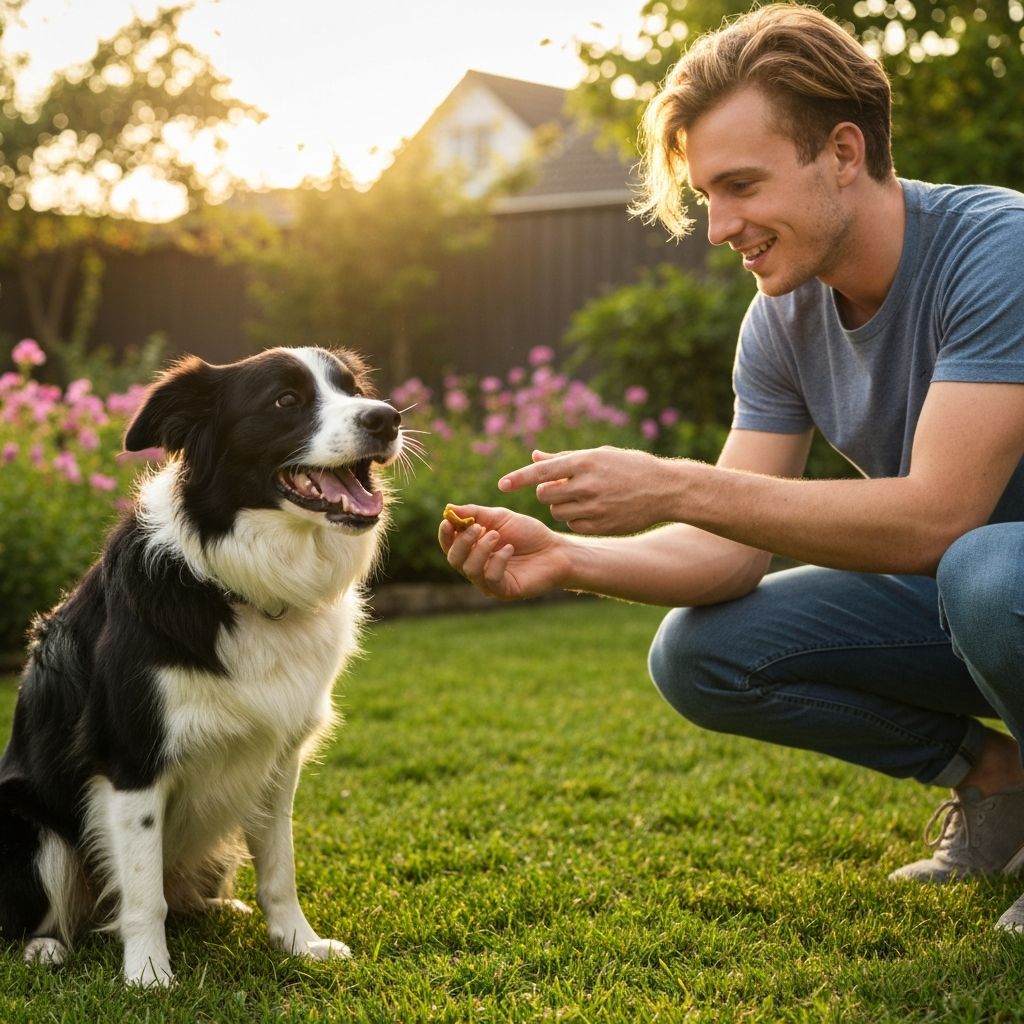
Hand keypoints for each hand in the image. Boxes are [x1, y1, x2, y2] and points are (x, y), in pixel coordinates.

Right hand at [438, 505, 570, 600]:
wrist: (556, 550)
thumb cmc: (528, 534)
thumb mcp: (500, 518)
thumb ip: (475, 513)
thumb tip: (449, 508)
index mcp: (473, 549)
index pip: (449, 545)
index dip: (445, 534)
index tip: (448, 520)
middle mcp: (477, 567)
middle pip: (454, 559)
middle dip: (463, 541)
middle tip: (478, 527)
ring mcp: (488, 581)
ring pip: (470, 569)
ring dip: (481, 549)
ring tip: (497, 536)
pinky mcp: (503, 591)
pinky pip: (490, 578)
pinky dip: (498, 561)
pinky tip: (509, 549)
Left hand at [499, 447, 669, 534]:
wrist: (665, 490)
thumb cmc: (629, 467)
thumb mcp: (599, 454)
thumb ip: (564, 459)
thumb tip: (534, 456)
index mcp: (585, 462)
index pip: (542, 471)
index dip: (519, 478)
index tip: (502, 485)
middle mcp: (587, 485)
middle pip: (546, 496)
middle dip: (548, 493)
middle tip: (564, 488)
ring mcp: (594, 508)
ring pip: (557, 513)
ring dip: (562, 507)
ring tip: (582, 498)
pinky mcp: (601, 526)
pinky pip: (573, 526)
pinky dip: (577, 520)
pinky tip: (594, 511)